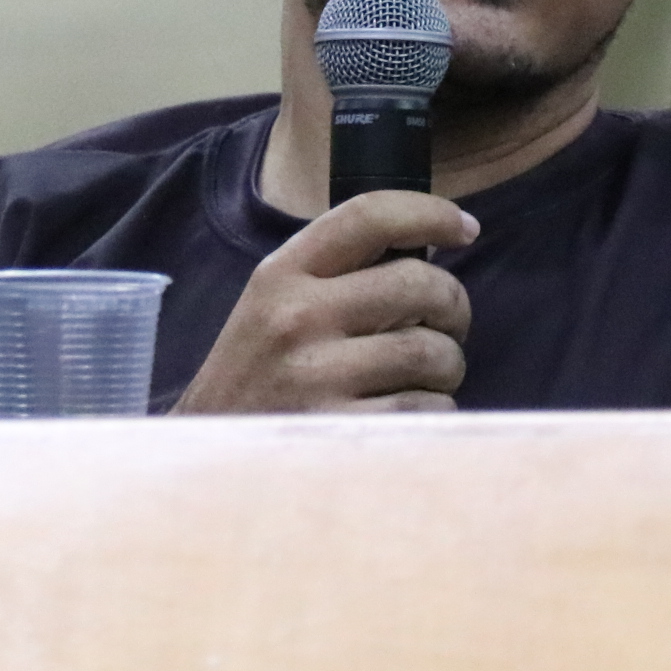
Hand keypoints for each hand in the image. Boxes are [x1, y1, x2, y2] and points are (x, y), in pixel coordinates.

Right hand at [174, 191, 479, 413]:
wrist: (206, 459)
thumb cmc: (257, 379)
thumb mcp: (272, 307)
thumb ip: (335, 275)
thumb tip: (430, 247)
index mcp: (280, 276)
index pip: (368, 216)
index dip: (431, 212)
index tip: (464, 229)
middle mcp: (296, 318)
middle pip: (421, 285)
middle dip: (453, 307)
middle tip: (447, 326)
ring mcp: (316, 377)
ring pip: (433, 353)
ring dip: (447, 366)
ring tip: (423, 378)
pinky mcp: (338, 431)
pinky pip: (427, 410)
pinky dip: (434, 412)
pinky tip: (406, 416)